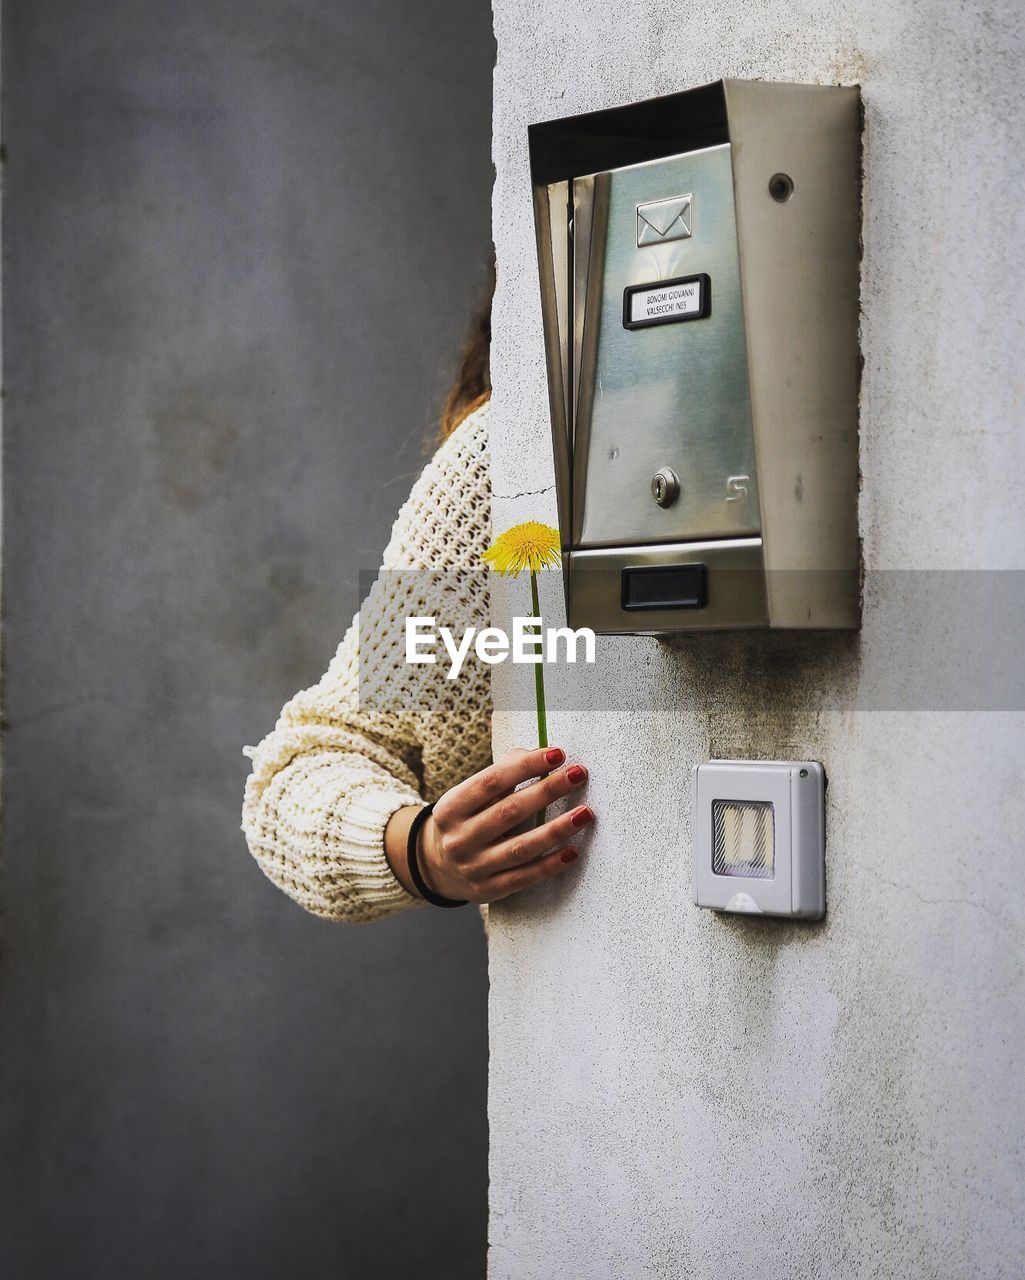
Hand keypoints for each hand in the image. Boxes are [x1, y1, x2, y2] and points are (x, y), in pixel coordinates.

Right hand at [415, 747, 592, 903]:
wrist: (438, 866)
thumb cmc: (466, 820)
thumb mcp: (469, 796)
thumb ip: (501, 775)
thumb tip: (539, 756)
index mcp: (450, 808)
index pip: (491, 782)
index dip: (525, 766)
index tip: (556, 754)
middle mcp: (458, 839)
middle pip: (509, 812)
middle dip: (547, 791)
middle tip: (578, 774)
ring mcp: (473, 867)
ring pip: (521, 848)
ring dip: (556, 829)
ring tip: (585, 813)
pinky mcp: (488, 890)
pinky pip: (525, 877)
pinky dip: (551, 865)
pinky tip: (573, 851)